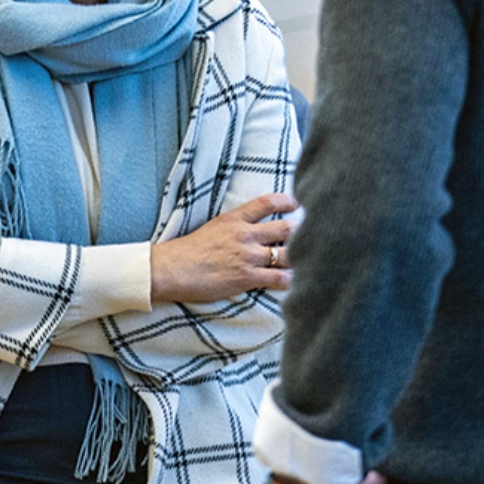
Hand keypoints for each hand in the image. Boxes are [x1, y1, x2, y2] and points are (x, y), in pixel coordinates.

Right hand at [149, 192, 295, 302]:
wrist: (171, 269)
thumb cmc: (187, 251)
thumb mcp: (212, 228)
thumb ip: (234, 226)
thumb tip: (252, 230)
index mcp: (233, 219)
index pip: (267, 203)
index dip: (287, 202)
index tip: (297, 205)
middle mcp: (245, 235)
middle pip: (286, 229)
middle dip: (302, 232)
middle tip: (313, 236)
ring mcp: (247, 256)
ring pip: (288, 254)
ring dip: (301, 258)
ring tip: (309, 260)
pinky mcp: (247, 277)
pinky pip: (280, 278)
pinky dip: (292, 280)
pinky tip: (297, 282)